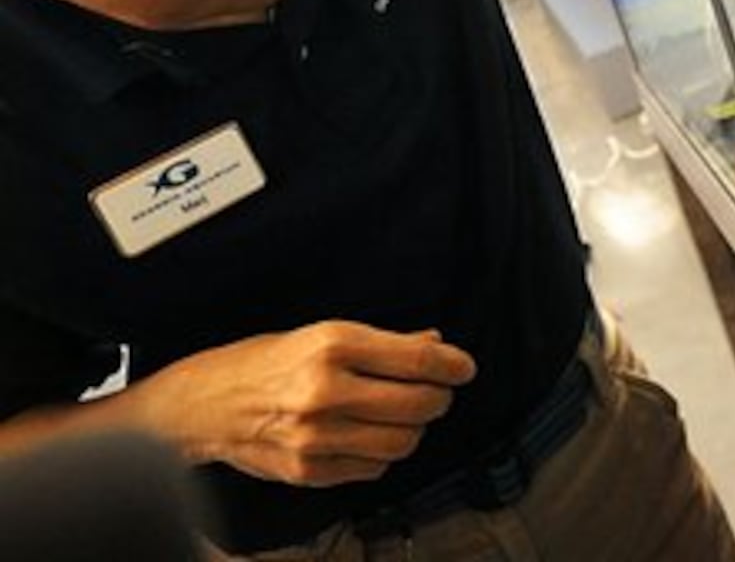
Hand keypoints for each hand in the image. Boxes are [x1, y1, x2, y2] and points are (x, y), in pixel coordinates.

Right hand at [139, 321, 475, 486]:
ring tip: (404, 415)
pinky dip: (383, 454)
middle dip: (438, 398)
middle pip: (419, 405)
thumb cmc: (263, 361)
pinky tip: (370, 437)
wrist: (201, 405)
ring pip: (403, 442)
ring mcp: (315, 436)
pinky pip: (373, 469)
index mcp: (331, 346)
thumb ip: (383, 344)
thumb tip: (435, 346)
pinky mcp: (308, 470)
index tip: (463, 368)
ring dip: (414, 429)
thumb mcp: (321, 334)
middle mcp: (325, 391)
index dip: (453, 367)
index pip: (418, 362)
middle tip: (435, 392)